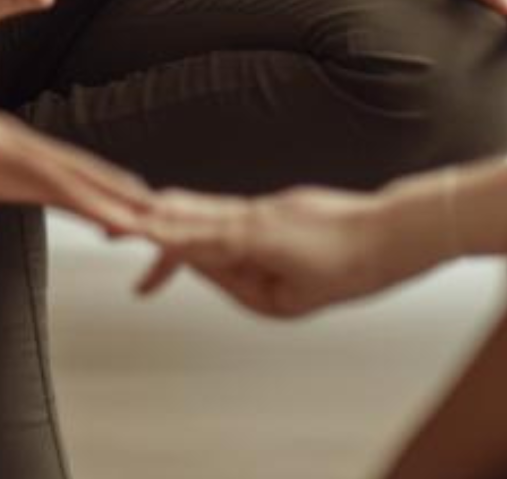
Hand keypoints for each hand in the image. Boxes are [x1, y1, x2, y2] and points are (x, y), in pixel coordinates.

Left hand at [0, 66, 156, 299]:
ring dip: (104, 184)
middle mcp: (2, 139)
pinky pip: (42, 166)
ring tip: (143, 204)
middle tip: (168, 216)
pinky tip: (83, 195)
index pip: (57, 180)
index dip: (100, 204)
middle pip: (75, 167)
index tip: (141, 222)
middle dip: (121, 192)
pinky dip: (74, 181)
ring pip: (64, 164)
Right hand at [134, 185, 427, 316]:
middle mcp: (256, 212)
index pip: (190, 234)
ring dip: (174, 223)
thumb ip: (242, 284)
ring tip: (142, 241)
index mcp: (254, 235)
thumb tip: (214, 270)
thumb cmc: (349, 268)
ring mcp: (268, 206)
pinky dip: (202, 222)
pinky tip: (190, 235)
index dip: (154, 234)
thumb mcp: (288, 299)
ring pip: (209, 210)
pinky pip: (230, 214)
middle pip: (191, 211)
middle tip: (113, 230)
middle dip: (151, 221)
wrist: (393, 234)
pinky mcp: (279, 207)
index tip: (121, 230)